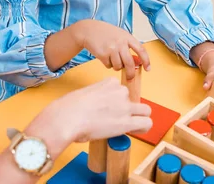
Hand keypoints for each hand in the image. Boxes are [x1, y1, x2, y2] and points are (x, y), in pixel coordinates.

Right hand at [29, 78, 151, 152]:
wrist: (67, 118)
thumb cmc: (68, 108)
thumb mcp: (83, 94)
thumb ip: (93, 97)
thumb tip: (93, 110)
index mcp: (109, 82)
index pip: (120, 89)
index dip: (116, 101)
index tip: (108, 109)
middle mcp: (120, 92)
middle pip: (133, 99)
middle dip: (129, 108)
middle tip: (118, 119)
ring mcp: (125, 106)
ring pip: (145, 110)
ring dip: (139, 117)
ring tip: (130, 126)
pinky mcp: (127, 122)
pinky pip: (147, 123)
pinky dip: (144, 127)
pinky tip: (136, 131)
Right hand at [75, 20, 150, 79]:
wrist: (89, 30)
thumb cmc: (106, 33)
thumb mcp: (120, 35)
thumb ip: (128, 46)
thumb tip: (137, 62)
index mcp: (127, 37)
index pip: (141, 50)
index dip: (146, 60)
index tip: (148, 69)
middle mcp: (120, 43)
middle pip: (130, 63)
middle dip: (131, 73)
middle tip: (130, 78)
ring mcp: (112, 49)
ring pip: (118, 66)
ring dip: (116, 66)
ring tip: (112, 58)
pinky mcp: (103, 54)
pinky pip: (109, 66)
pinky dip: (108, 64)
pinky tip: (104, 56)